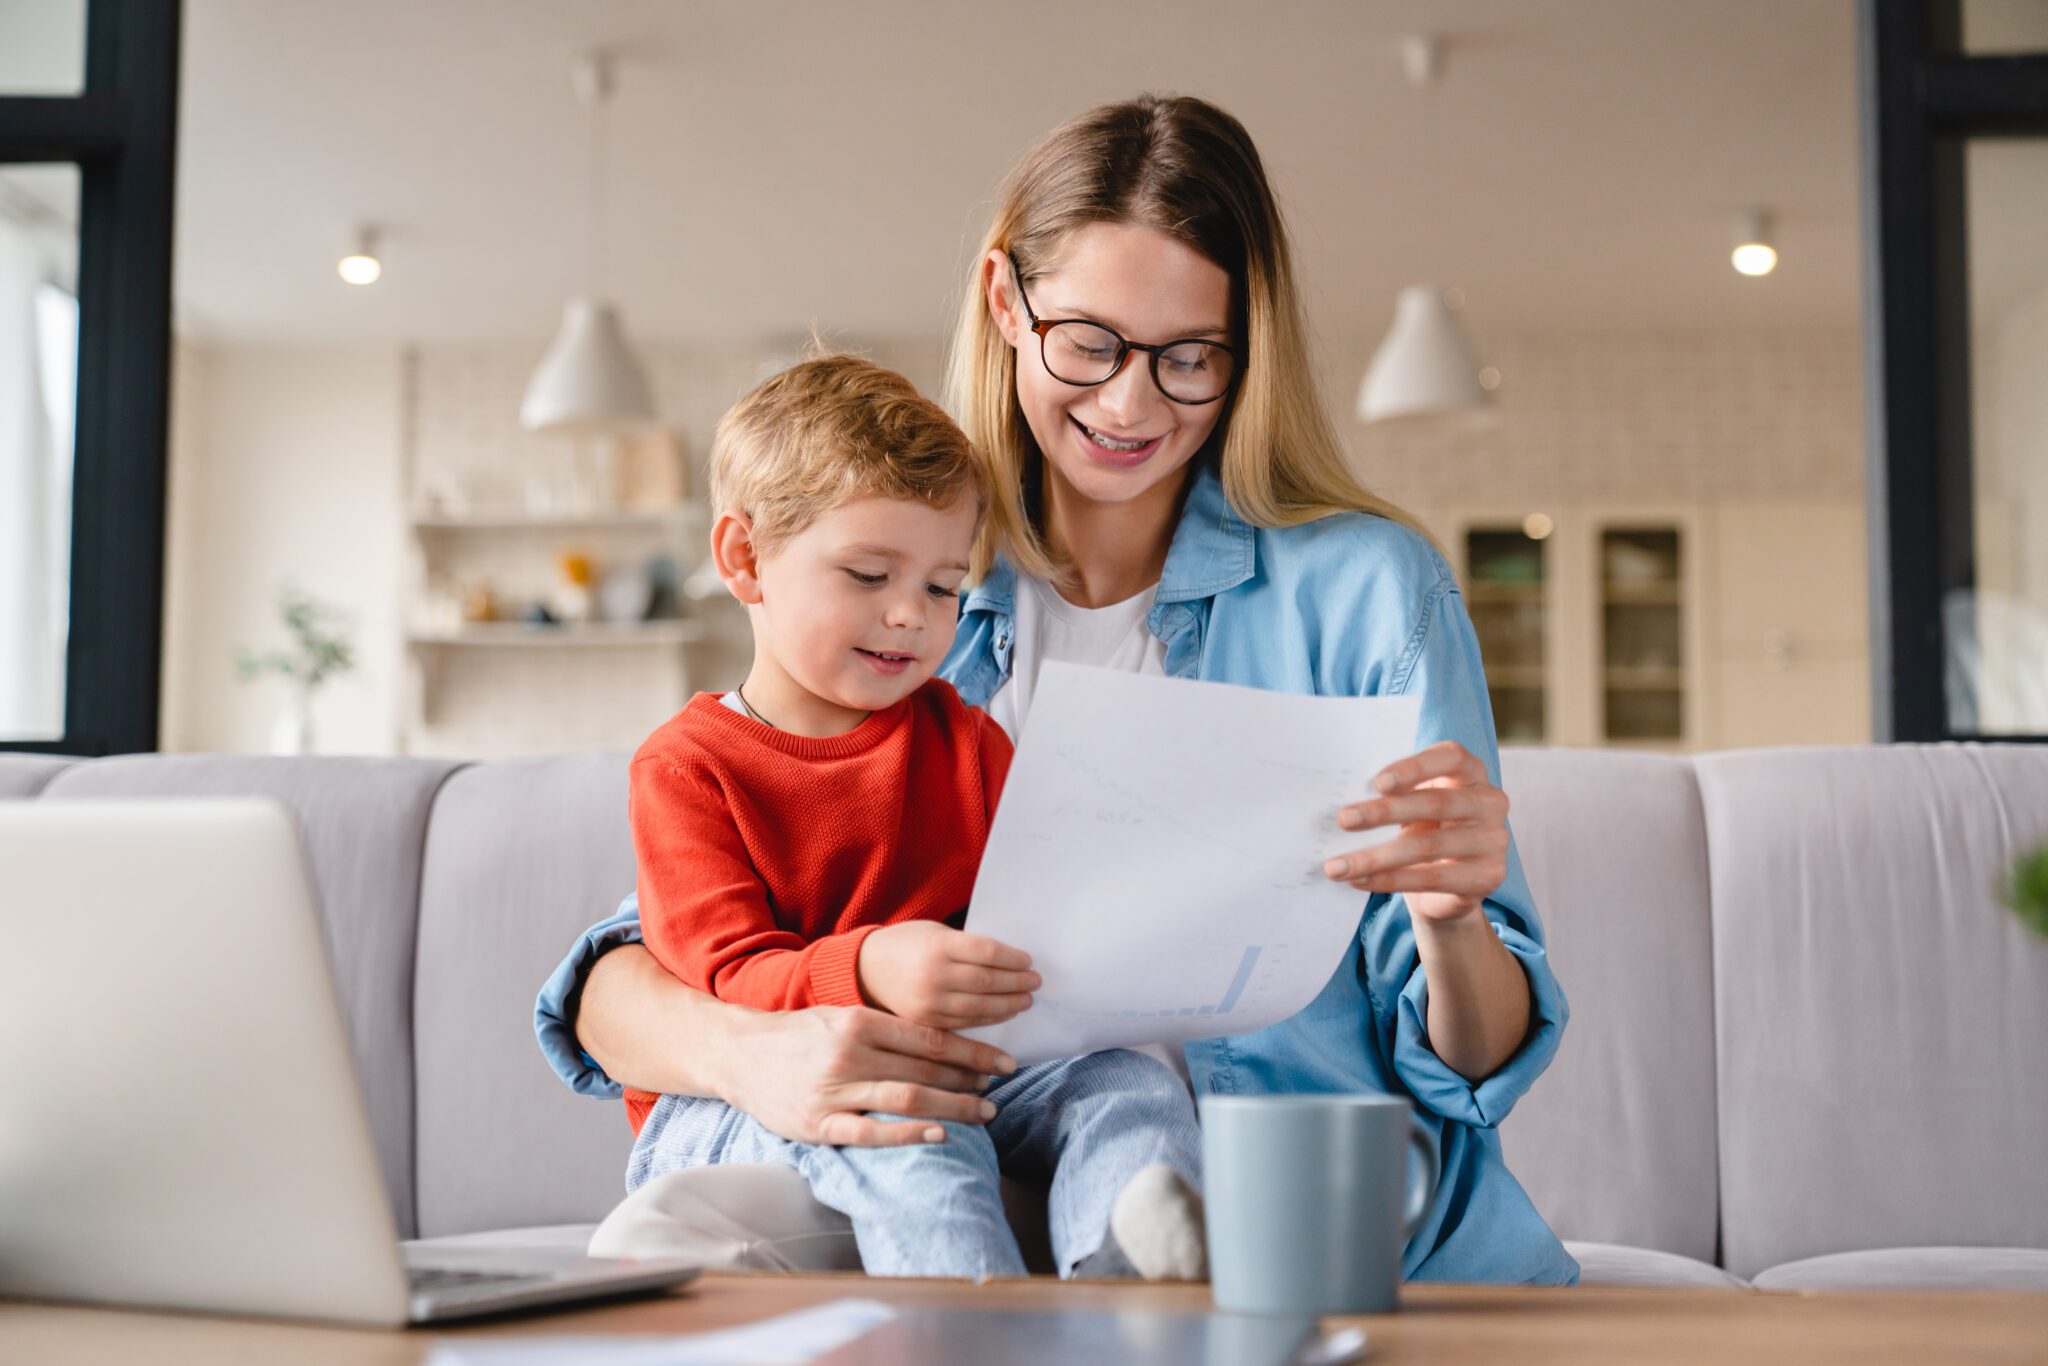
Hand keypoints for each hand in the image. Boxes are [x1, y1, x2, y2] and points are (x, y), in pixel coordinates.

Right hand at [724, 1003, 1022, 1146]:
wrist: (738, 1054)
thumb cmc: (797, 1035)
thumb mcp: (840, 1016)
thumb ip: (884, 1028)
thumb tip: (941, 1043)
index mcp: (859, 1022)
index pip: (930, 1039)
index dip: (971, 1052)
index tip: (1001, 1062)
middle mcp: (849, 1053)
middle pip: (925, 1069)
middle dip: (969, 1081)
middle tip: (997, 1090)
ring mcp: (833, 1091)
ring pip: (907, 1098)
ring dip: (953, 1106)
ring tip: (984, 1112)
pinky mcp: (818, 1124)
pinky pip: (871, 1132)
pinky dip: (908, 1134)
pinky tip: (939, 1134)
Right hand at [856, 921, 1038, 1029]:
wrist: (866, 969)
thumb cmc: (907, 944)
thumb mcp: (935, 933)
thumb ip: (966, 947)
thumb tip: (1010, 961)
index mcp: (938, 946)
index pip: (987, 953)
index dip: (1013, 958)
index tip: (1029, 961)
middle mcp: (933, 975)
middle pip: (987, 981)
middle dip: (1017, 983)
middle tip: (1035, 982)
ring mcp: (928, 1002)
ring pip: (979, 1007)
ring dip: (1008, 1004)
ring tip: (1026, 999)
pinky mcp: (925, 1022)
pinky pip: (965, 1024)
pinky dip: (989, 1019)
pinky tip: (1004, 1012)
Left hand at [1321, 740, 1510, 925]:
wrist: (1447, 886)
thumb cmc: (1423, 829)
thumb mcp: (1411, 806)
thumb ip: (1391, 795)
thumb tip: (1345, 801)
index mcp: (1471, 773)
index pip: (1451, 758)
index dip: (1415, 768)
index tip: (1377, 782)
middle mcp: (1490, 802)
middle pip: (1436, 803)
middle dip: (1384, 812)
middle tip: (1343, 820)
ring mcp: (1493, 841)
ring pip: (1427, 846)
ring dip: (1375, 857)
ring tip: (1337, 865)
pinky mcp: (1487, 877)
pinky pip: (1430, 879)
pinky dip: (1388, 880)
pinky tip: (1359, 881)